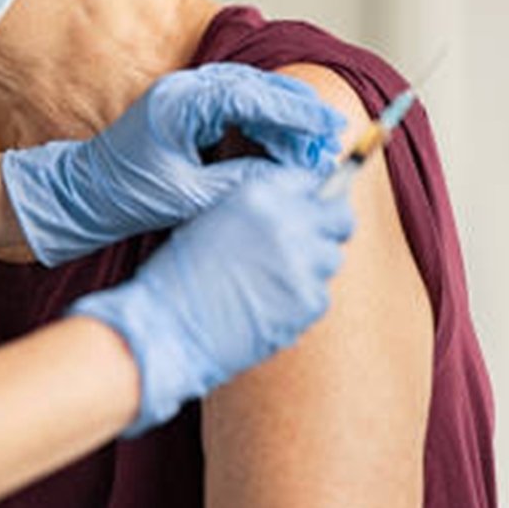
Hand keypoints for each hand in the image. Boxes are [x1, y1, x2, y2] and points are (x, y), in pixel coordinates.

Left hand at [1, 63, 344, 265]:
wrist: (83, 194)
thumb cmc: (126, 195)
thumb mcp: (189, 196)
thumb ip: (240, 182)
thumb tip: (289, 178)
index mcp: (180, 104)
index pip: (251, 97)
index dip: (295, 112)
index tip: (329, 127)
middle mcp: (182, 89)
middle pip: (255, 87)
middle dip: (296, 111)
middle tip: (332, 136)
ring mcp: (182, 94)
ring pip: (247, 93)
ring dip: (281, 116)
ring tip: (314, 144)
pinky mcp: (183, 108)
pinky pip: (233, 105)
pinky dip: (261, 121)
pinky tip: (281, 144)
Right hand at [71, 166, 353, 434]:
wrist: (169, 325)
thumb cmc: (179, 275)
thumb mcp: (212, 219)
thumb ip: (257, 209)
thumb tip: (294, 210)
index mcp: (258, 195)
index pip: (310, 182)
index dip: (310, 198)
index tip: (308, 210)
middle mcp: (286, 222)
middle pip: (339, 216)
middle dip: (329, 227)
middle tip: (310, 242)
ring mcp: (302, 263)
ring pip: (331, 258)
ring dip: (311, 266)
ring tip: (273, 281)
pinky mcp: (309, 301)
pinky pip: (320, 295)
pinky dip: (300, 301)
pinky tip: (268, 304)